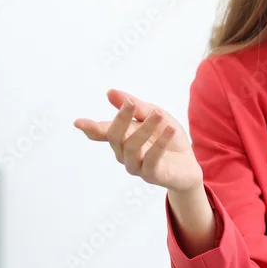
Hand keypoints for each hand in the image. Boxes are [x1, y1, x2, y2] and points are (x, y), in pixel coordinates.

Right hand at [74, 88, 203, 192]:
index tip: (78, 122)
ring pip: (131, 147)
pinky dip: (160, 143)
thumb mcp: (155, 116)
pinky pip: (152, 160)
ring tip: (159, 114)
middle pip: (115, 137)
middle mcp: (124, 153)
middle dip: (121, 118)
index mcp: (122, 137)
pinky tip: (170, 129)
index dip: (90, 128)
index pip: (102, 132)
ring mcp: (136, 166)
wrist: (188, 164)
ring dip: (145, 128)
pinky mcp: (152, 175)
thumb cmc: (167, 138)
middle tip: (132, 102)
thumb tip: (110, 92)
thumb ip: (136, 106)